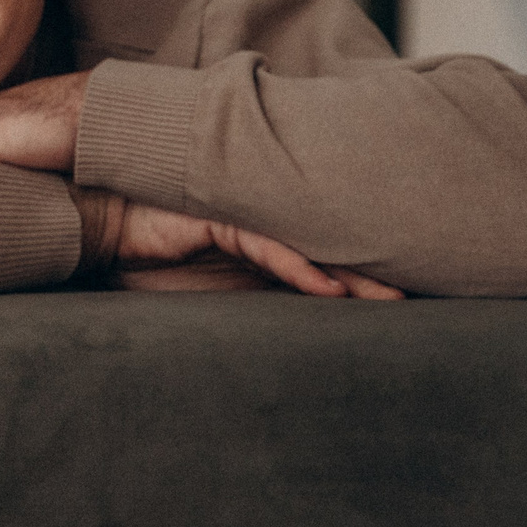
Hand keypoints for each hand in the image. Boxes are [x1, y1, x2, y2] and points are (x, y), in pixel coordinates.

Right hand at [78, 189, 405, 299]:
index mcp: (269, 229)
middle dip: (377, 273)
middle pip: (333, 246)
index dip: (367, 268)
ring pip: (313, 247)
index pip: (329, 248)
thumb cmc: (155, 240)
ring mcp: (247, 215)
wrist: (104, 215)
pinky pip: (270, 248)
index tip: (408, 289)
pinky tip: (328, 291)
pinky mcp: (224, 221)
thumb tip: (296, 311)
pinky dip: (301, 271)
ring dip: (353, 278)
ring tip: (391, 298)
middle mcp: (265, 218)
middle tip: (422, 295)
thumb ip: (251, 278)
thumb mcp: (211, 268)